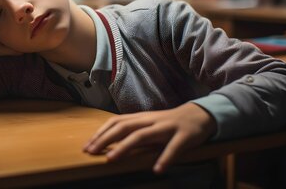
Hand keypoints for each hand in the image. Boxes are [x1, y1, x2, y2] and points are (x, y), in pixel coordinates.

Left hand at [83, 102, 215, 173]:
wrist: (199, 114)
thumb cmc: (169, 123)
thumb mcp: (149, 124)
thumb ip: (132, 130)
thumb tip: (108, 141)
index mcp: (142, 118)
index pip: (116, 122)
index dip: (100, 133)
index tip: (86, 146)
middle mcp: (151, 120)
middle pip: (125, 127)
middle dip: (106, 139)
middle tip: (91, 152)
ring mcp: (167, 127)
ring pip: (143, 135)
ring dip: (125, 147)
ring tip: (111, 159)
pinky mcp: (184, 136)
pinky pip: (174, 148)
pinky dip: (165, 159)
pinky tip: (158, 170)